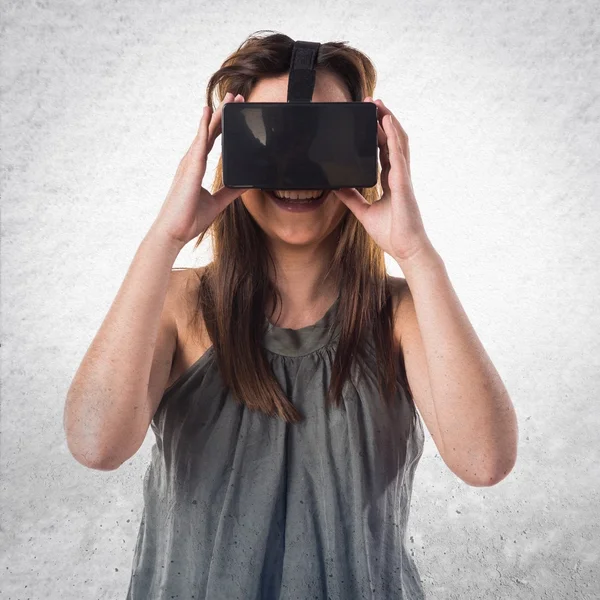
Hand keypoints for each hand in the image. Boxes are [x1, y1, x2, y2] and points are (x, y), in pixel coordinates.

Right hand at [151, 92, 249, 245]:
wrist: (174, 232)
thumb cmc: (189, 219)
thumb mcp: (217, 203)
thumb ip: (230, 191)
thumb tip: (245, 184)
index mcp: (196, 168)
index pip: (212, 141)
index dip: (222, 125)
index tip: (234, 111)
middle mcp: (191, 161)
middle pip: (209, 131)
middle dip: (223, 113)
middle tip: (235, 96)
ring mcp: (189, 163)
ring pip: (205, 132)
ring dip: (218, 114)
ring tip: (229, 98)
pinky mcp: (190, 168)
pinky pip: (199, 143)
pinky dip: (205, 127)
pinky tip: (210, 113)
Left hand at [333, 97, 431, 261]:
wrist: (405, 249)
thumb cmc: (391, 234)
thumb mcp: (364, 212)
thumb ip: (352, 198)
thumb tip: (337, 187)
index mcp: (391, 181)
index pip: (384, 151)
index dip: (378, 133)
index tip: (369, 118)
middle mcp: (398, 175)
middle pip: (392, 141)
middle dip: (382, 120)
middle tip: (372, 102)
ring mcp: (402, 177)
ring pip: (397, 142)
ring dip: (388, 121)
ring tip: (379, 104)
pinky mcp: (403, 183)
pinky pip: (398, 155)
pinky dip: (392, 137)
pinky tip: (386, 123)